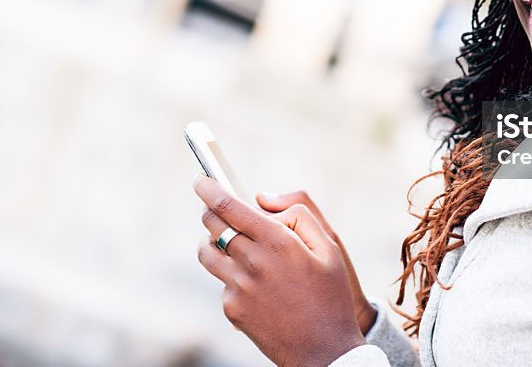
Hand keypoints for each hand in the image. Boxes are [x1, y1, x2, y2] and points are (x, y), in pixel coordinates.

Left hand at [194, 176, 366, 365]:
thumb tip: (263, 200)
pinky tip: (256, 285)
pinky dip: (233, 275)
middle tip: (218, 208)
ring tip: (230, 243)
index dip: (210, 189)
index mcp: (277, 242)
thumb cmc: (331, 295)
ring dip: (213, 241)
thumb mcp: (329, 247)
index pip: (229, 206)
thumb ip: (299, 212)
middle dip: (211, 211)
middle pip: (212, 225)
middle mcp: (252, 262)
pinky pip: (223, 282)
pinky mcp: (232, 309)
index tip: (200, 180)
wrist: (325, 351)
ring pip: (208, 253)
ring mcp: (239, 288)